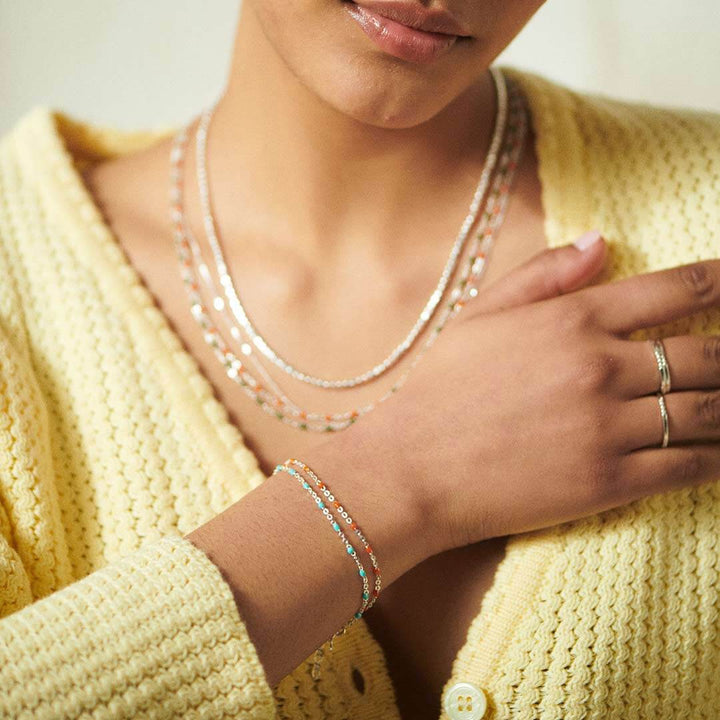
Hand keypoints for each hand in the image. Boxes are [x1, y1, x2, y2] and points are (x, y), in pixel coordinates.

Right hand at [363, 239, 719, 555]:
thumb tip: (601, 241)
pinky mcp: (609, 481)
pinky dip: (719, 459)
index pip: (680, 289)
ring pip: (711, 412)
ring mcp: (609, 426)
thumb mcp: (479, 316)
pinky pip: (692, 466)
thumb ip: (543, 275)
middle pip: (710, 354)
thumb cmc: (439, 389)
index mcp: (572, 319)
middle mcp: (601, 366)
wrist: (411, 468)